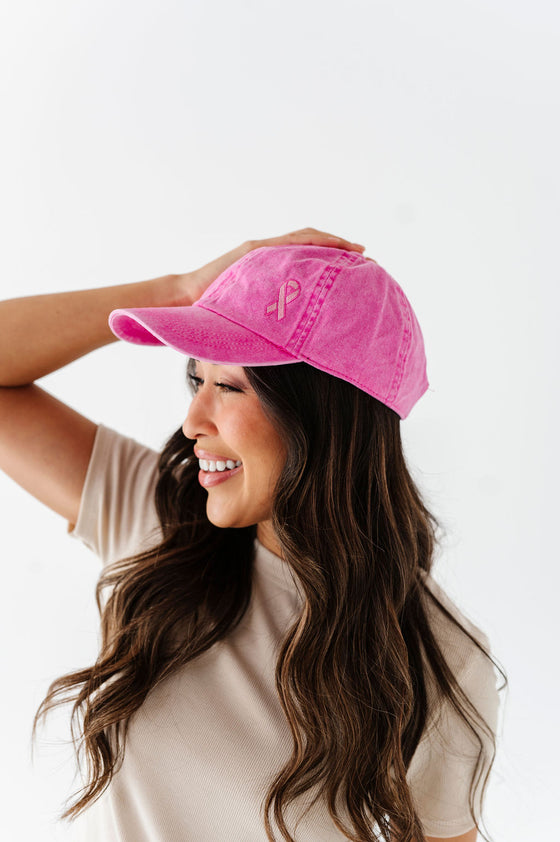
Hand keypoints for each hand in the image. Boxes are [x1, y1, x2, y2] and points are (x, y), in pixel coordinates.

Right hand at [172, 227, 366, 306]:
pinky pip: (289, 243)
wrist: (185, 300)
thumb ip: (274, 322)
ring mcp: (262, 252)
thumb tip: (298, 346)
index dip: (333, 264)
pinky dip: (314, 242)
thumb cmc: (216, 314)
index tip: (358, 274)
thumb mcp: (254, 319)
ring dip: (334, 244)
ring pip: (306, 241)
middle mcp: (269, 258)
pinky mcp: (254, 251)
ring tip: (358, 252)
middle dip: (341, 252)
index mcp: (270, 273)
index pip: (308, 263)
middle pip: (313, 248)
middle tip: (369, 261)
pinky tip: (334, 247)